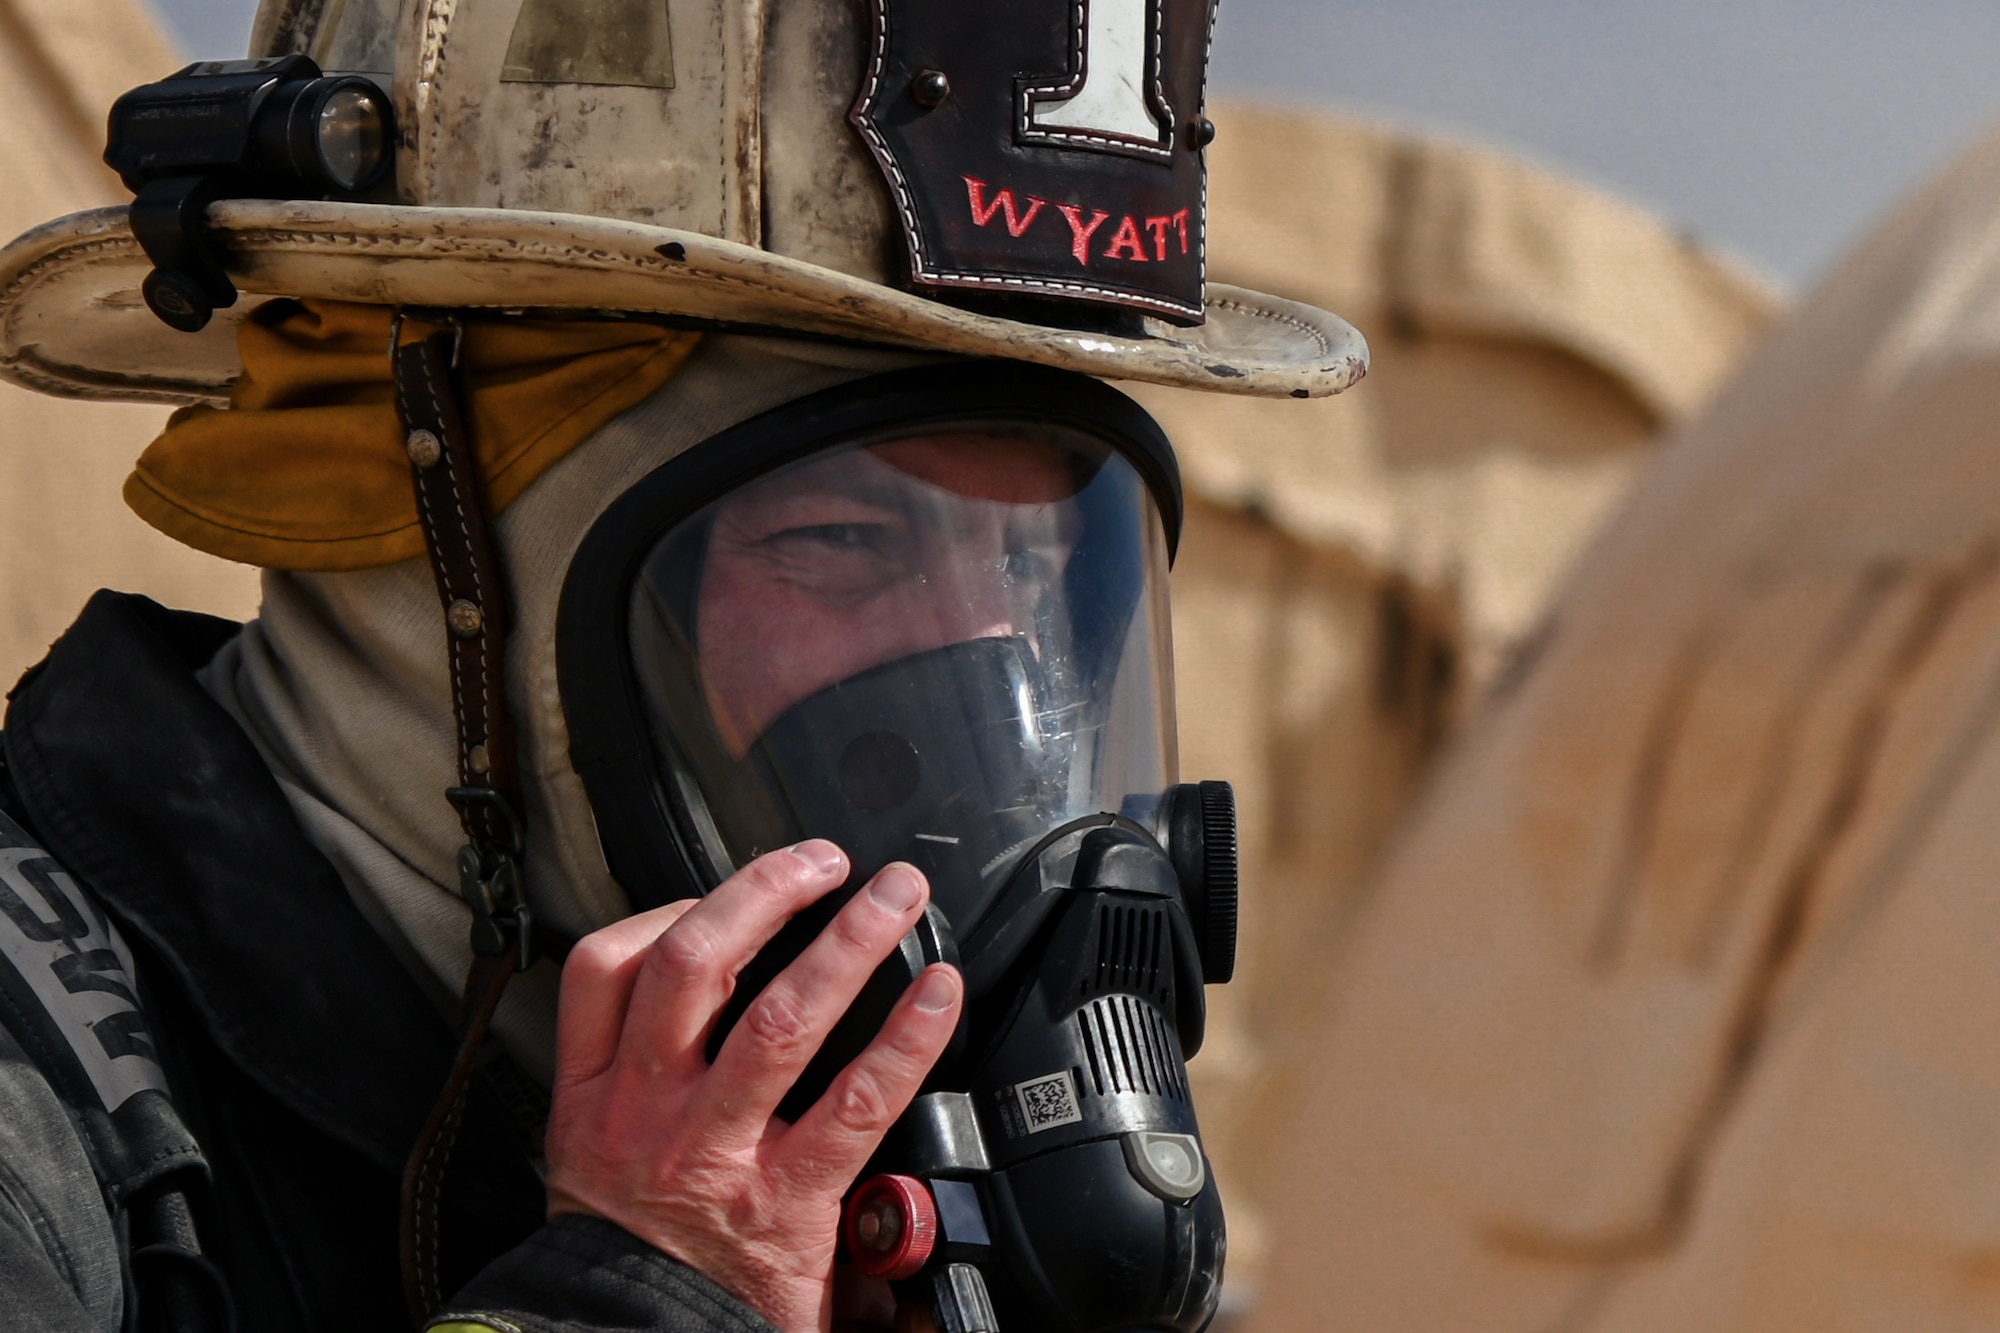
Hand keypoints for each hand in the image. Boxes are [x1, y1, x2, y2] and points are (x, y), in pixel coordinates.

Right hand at [545, 840, 963, 1332]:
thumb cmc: (630, 1256)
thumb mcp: (594, 1156)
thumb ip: (638, 1065)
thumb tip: (720, 977)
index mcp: (594, 1097)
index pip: (603, 969)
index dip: (666, 906)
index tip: (722, 888)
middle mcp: (647, 1113)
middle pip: (694, 966)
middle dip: (766, 893)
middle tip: (824, 859)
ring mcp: (715, 1153)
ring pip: (780, 1018)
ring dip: (846, 943)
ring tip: (896, 896)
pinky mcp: (782, 1201)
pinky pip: (854, 1103)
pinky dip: (904, 1039)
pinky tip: (938, 995)